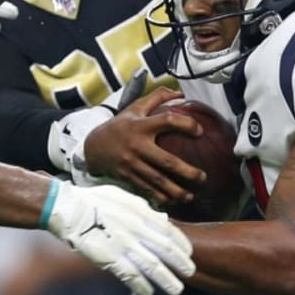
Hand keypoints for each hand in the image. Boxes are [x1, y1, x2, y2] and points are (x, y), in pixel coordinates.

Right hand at [43, 181, 193, 294]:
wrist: (67, 208)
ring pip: (153, 266)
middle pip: (166, 250)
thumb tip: (162, 219)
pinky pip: (131, 276)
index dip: (182, 244)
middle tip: (191, 273)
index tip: (189, 253)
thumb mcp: (124, 197)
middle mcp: (136, 229)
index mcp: (140, 212)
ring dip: (167, 280)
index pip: (169, 230)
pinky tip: (148, 294)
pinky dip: (141, 286)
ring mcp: (124, 244)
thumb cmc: (93, 200)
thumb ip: (144, 209)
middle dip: (181, 263)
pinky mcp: (110, 258)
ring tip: (177, 290)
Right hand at [82, 88, 207, 206]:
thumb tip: (180, 93)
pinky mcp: (127, 177)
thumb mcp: (134, 108)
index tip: (199, 131)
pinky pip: (146, 189)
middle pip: (165, 161)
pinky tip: (173, 201)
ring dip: (176, 190)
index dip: (186, 124)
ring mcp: (131, 164)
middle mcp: (137, 146)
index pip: (167, 122)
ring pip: (157, 180)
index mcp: (140, 126)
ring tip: (190, 196)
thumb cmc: (119, 126)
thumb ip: (156, 98)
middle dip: (186, 171)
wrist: (93, 147)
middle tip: (202, 177)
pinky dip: (160, 197)